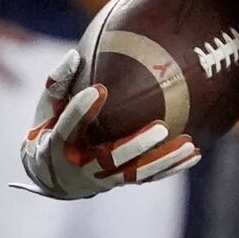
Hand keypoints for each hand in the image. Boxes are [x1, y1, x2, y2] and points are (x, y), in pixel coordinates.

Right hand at [20, 48, 197, 198]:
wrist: (53, 177)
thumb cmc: (49, 131)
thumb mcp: (44, 109)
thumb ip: (57, 83)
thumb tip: (76, 55)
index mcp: (56, 145)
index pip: (69, 128)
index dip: (82, 110)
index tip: (98, 89)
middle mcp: (81, 166)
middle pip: (110, 158)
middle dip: (136, 145)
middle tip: (160, 128)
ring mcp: (103, 178)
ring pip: (135, 173)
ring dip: (163, 159)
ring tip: (187, 143)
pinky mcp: (119, 182)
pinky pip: (148, 177)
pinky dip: (171, 167)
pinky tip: (193, 153)